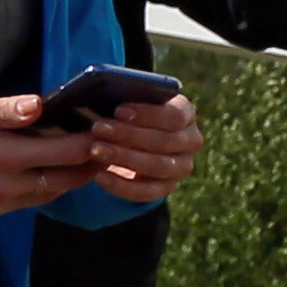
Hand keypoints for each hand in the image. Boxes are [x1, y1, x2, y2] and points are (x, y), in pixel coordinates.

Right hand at [0, 93, 93, 226]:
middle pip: (64, 181)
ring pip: (44, 195)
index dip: (91, 142)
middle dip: (86, 165)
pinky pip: (19, 205)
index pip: (66, 153)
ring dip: (61, 178)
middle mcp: (4, 190)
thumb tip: (39, 106)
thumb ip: (1, 110)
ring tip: (73, 158)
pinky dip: (31, 189)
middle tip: (102, 146)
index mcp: (2, 158)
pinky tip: (28, 171)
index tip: (105, 129)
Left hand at [83, 85, 199, 203]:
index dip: (147, 114)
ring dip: (124, 158)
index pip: (174, 115)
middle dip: (128, 135)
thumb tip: (104, 94)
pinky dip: (122, 186)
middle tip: (97, 129)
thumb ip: (124, 96)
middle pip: (165, 141)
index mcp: (185, 113)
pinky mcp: (168, 187)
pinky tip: (100, 177)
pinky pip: (149, 192)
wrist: (129, 139)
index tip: (117, 111)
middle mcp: (190, 140)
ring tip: (95, 150)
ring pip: (158, 166)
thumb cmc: (125, 112)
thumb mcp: (128, 100)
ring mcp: (182, 166)